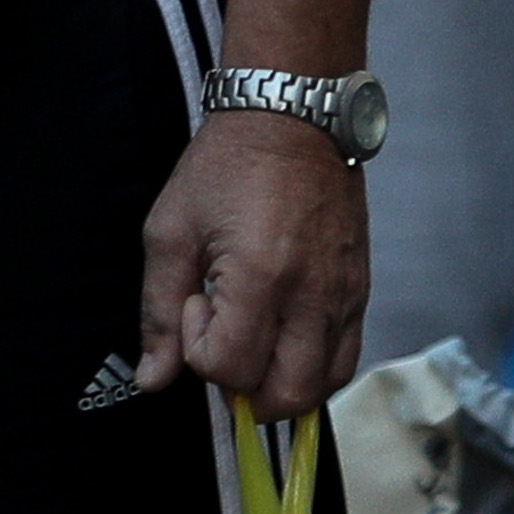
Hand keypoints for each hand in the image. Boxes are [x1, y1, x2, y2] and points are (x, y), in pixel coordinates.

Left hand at [135, 111, 369, 422]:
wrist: (292, 116)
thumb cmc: (227, 166)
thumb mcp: (170, 231)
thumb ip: (157, 311)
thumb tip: (153, 379)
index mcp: (261, 276)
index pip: (231, 368)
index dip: (199, 352)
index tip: (197, 303)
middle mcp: (312, 294)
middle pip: (285, 396)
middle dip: (243, 390)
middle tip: (223, 345)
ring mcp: (343, 295)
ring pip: (322, 387)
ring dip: (280, 384)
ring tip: (254, 342)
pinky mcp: (359, 289)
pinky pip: (345, 359)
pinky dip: (312, 368)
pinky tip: (284, 337)